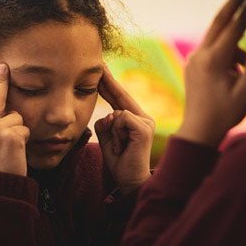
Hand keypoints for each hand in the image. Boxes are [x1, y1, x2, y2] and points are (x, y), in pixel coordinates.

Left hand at [94, 64, 154, 193]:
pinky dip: (116, 133)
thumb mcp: (108, 140)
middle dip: (109, 81)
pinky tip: (123, 147)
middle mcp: (143, 117)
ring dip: (112, 133)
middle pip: (121, 96)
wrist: (131, 181)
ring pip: (117, 111)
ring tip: (120, 148)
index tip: (101, 71)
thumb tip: (108, 114)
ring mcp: (145, 121)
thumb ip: (106, 124)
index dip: (109, 85)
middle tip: (99, 65)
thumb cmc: (120, 162)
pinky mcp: (144, 127)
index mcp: (135, 119)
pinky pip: (121, 118)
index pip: (119, 99)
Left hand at [176, 0, 245, 147]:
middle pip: (219, 22)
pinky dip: (229, 56)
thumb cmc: (224, 114)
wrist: (198, 131)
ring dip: (239, 48)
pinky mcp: (193, 65)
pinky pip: (213, 51)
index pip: (234, 26)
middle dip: (234, 5)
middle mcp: (200, 54)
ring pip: (219, 40)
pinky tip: (242, 74)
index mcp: (213, 59)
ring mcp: (194, 59)